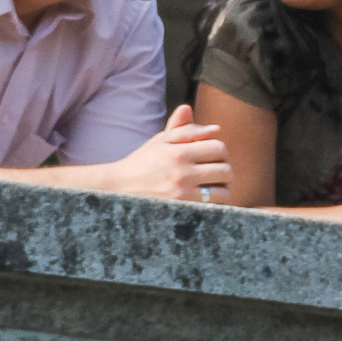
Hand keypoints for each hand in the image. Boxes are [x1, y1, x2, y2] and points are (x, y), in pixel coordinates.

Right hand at [107, 103, 229, 200]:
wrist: (117, 190)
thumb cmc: (142, 163)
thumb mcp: (161, 141)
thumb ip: (187, 130)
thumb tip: (216, 128)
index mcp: (178, 152)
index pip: (219, 148)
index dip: (221, 151)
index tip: (214, 156)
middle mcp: (182, 174)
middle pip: (225, 170)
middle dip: (224, 170)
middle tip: (215, 173)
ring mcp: (181, 196)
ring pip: (223, 193)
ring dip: (222, 190)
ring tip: (211, 188)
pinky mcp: (180, 212)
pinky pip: (211, 210)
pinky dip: (213, 206)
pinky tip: (204, 201)